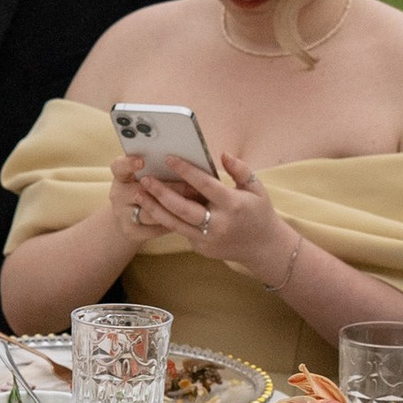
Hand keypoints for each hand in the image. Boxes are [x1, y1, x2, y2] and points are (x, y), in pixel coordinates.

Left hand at [121, 148, 286, 277]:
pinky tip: (152, 207)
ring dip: (155, 208)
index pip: (205, 185)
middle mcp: (219, 223)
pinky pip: (180, 231)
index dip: (186, 171)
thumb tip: (223, 154)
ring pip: (175, 223)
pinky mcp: (201, 247)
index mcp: (233, 204)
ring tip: (140, 194)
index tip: (169, 158)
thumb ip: (240, 169)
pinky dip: (165, 219)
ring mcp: (208, 238)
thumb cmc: (259, 211)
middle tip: (145, 179)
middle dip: (161, 193)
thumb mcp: (256, 188)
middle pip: (183, 208)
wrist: (263, 247)